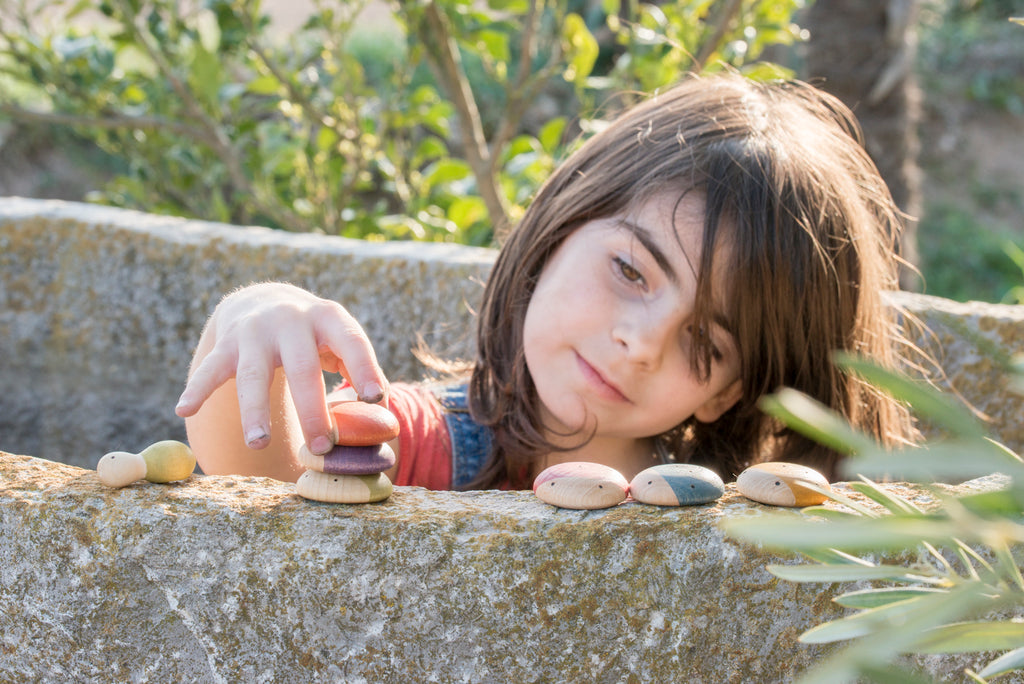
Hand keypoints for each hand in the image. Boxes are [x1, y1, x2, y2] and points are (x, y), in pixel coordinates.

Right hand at [174, 283, 386, 454]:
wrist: (266, 299)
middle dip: (312, 409)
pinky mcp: (226, 344)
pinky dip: (197, 389)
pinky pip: (210, 369)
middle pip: (302, 367)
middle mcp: (292, 320)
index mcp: (329, 318)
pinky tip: (183, 409)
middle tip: (321, 447)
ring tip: (259, 443)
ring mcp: (255, 331)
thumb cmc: (316, 336)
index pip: (352, 342)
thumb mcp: (341, 342)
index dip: (365, 368)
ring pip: (253, 374)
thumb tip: (381, 419)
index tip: (376, 399)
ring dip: (255, 410)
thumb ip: (361, 373)